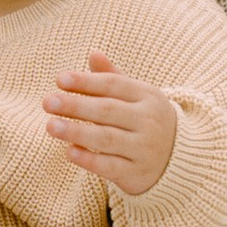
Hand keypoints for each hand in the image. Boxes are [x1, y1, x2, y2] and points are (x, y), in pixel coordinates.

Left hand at [45, 50, 176, 197]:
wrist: (178, 158)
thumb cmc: (144, 119)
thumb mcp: (136, 96)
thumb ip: (112, 77)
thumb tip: (93, 53)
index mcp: (148, 96)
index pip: (113, 85)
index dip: (86, 81)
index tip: (59, 79)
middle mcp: (148, 121)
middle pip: (107, 111)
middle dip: (76, 106)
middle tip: (47, 102)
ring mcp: (144, 149)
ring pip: (106, 139)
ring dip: (76, 132)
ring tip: (50, 126)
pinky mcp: (136, 173)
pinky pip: (109, 166)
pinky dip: (88, 159)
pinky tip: (69, 151)